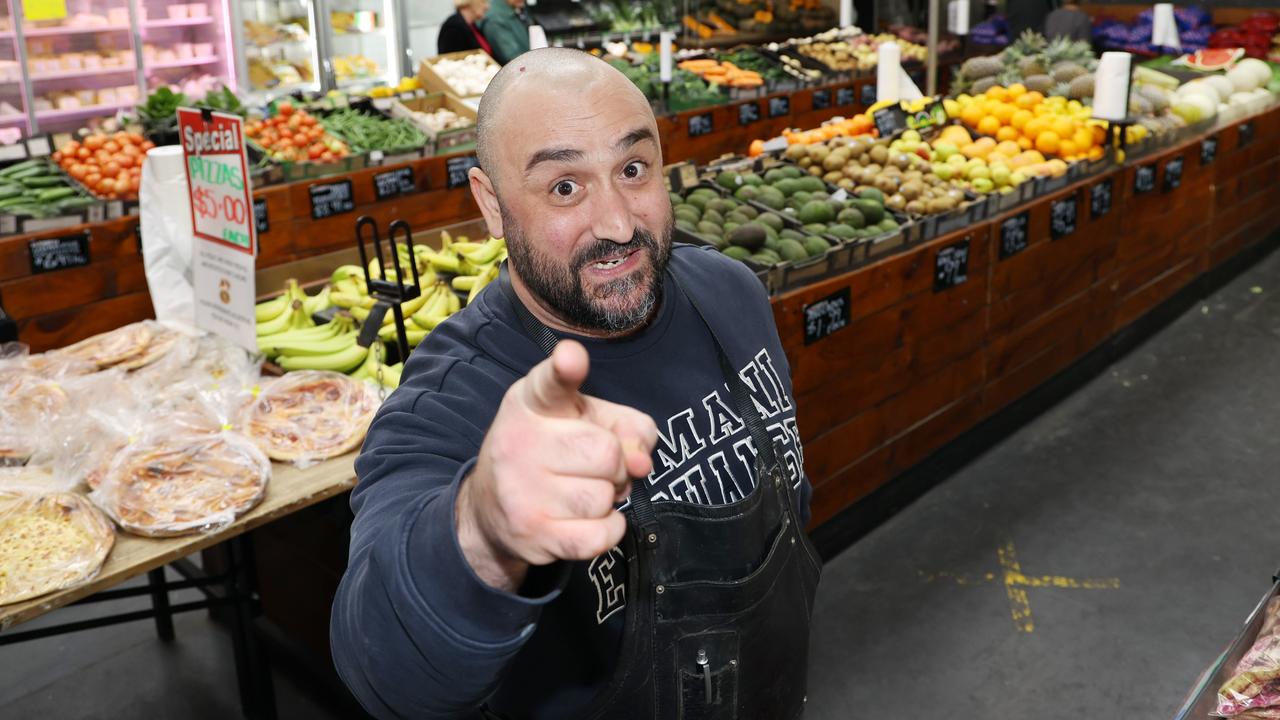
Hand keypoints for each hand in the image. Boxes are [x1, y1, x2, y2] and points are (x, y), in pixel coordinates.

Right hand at [456, 340, 657, 590]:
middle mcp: (520, 442)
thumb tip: (641, 463)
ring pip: (604, 497)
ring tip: (583, 492)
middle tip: (594, 468)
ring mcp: (522, 491)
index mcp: (532, 403)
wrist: (491, 509)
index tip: (571, 358)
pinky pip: (599, 536)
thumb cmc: (552, 453)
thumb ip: (628, 427)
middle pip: (607, 453)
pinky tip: (591, 519)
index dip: (565, 368)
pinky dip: (608, 530)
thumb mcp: (587, 421)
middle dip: (615, 466)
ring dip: (607, 499)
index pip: (551, 382)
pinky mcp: (533, 534)